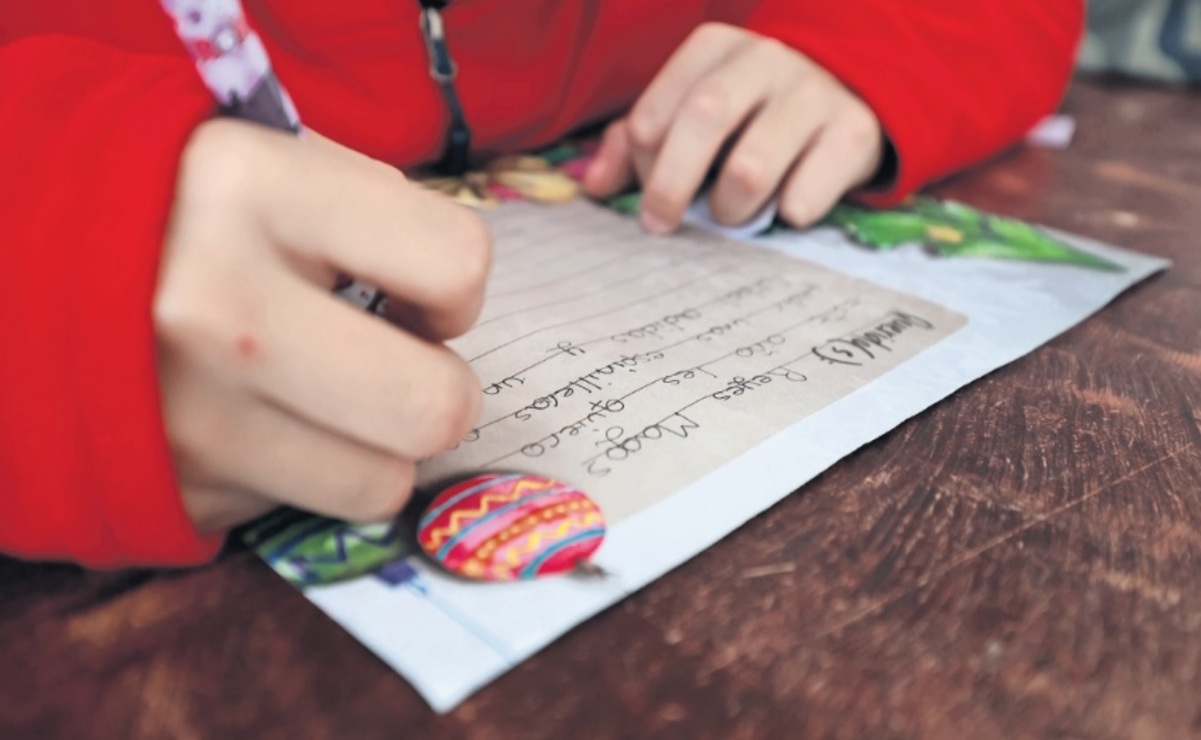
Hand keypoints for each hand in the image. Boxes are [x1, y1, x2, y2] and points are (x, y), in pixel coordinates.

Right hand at [157, 120, 490, 531]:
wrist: (7, 266)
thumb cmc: (169, 206)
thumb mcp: (260, 158)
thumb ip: (368, 210)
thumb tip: (449, 299)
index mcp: (254, 192)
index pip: (455, 264)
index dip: (454, 287)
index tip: (418, 292)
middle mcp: (220, 312)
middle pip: (433, 408)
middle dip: (440, 392)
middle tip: (400, 364)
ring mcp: (189, 416)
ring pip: (379, 484)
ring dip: (373, 447)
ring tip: (324, 397)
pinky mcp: (171, 489)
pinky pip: (301, 506)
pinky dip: (299, 473)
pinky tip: (254, 422)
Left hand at [583, 23, 883, 232]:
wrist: (854, 90)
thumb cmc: (754, 111)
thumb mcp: (695, 110)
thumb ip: (637, 142)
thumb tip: (592, 186)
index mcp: (713, 48)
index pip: (653, 115)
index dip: (641, 167)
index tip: (648, 197)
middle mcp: (764, 59)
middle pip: (701, 123)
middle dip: (670, 187)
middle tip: (663, 225)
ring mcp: (813, 92)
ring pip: (750, 168)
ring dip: (730, 209)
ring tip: (732, 214)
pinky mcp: (854, 132)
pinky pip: (805, 195)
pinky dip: (788, 213)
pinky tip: (787, 206)